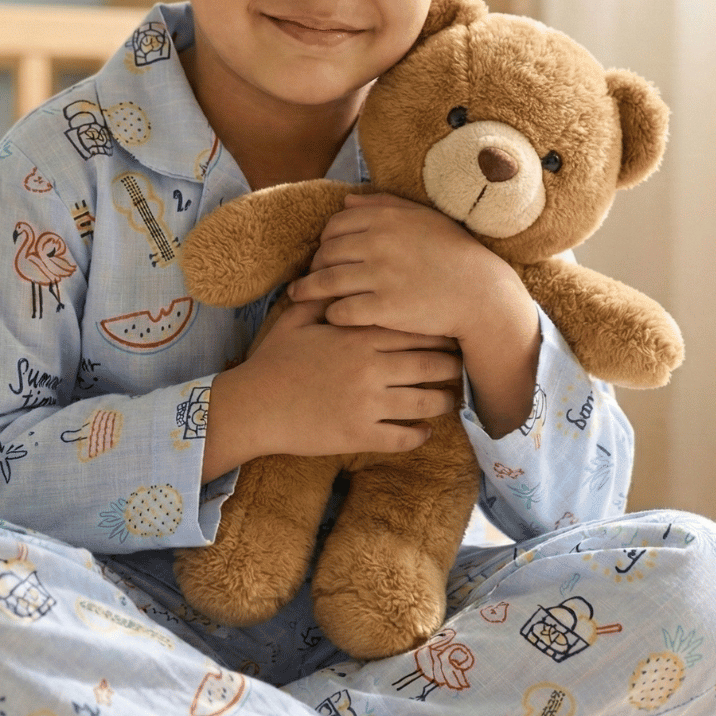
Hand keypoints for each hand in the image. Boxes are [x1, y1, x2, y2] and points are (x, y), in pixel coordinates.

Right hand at [201, 297, 462, 479]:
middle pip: (429, 364)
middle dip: (451, 365)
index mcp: (357, 338)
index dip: (438, 332)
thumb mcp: (296, 322)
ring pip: (425, 402)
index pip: (413, 330)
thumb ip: (322, 300)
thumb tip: (335, 278)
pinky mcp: (360, 435)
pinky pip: (403, 438)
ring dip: (444, 402)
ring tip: (451, 400)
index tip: (450, 333)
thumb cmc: (273, 361)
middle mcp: (370, 369)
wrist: (253, 406)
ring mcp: (368, 404)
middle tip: (462, 365)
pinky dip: (419, 435)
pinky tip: (424, 431)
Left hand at [287, 193, 540, 436]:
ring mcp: (381, 277)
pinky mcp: (385, 309)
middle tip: (313, 277)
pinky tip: (334, 317)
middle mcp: (379, 244)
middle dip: (315, 266)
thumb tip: (346, 200)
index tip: (325, 254)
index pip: (335, 226)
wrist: (482, 294)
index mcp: (387, 219)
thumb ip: (383, 205)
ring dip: (309, 291)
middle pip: (326, 253)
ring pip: (326, 282)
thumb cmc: (454, 254)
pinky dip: (332, 314)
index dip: (325, 241)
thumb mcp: (424, 218)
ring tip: (301, 297)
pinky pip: (342, 311)